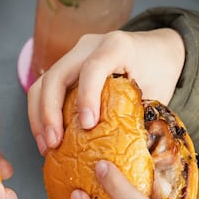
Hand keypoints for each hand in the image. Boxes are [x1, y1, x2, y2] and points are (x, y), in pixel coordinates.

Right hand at [27, 28, 184, 154]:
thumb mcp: (158, 91)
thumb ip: (140, 114)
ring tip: (46, 147)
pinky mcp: (65, 68)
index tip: (87, 125)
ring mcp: (73, 56)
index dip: (87, 96)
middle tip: (54, 144)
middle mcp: (89, 46)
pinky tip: (47, 139)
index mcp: (117, 46)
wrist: (156, 50)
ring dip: (39, 117)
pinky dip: (41, 116)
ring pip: (42, 83)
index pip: (94, 67)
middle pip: (56, 75)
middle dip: (50, 112)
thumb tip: (124, 152)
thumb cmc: (159, 72)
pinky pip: (44, 90)